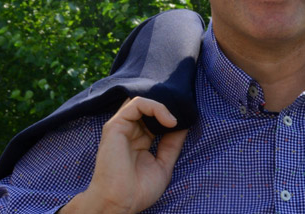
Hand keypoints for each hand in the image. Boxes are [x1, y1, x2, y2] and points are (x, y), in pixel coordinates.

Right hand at [61, 97, 187, 213]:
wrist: (119, 202)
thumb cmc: (138, 190)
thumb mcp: (164, 164)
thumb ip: (172, 144)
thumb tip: (184, 125)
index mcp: (140, 139)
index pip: (156, 117)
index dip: (171, 114)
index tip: (189, 118)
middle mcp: (130, 131)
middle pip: (150, 107)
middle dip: (169, 106)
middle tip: (185, 113)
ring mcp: (122, 127)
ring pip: (144, 101)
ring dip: (164, 106)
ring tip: (176, 120)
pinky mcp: (116, 125)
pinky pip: (137, 103)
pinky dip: (156, 107)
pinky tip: (169, 121)